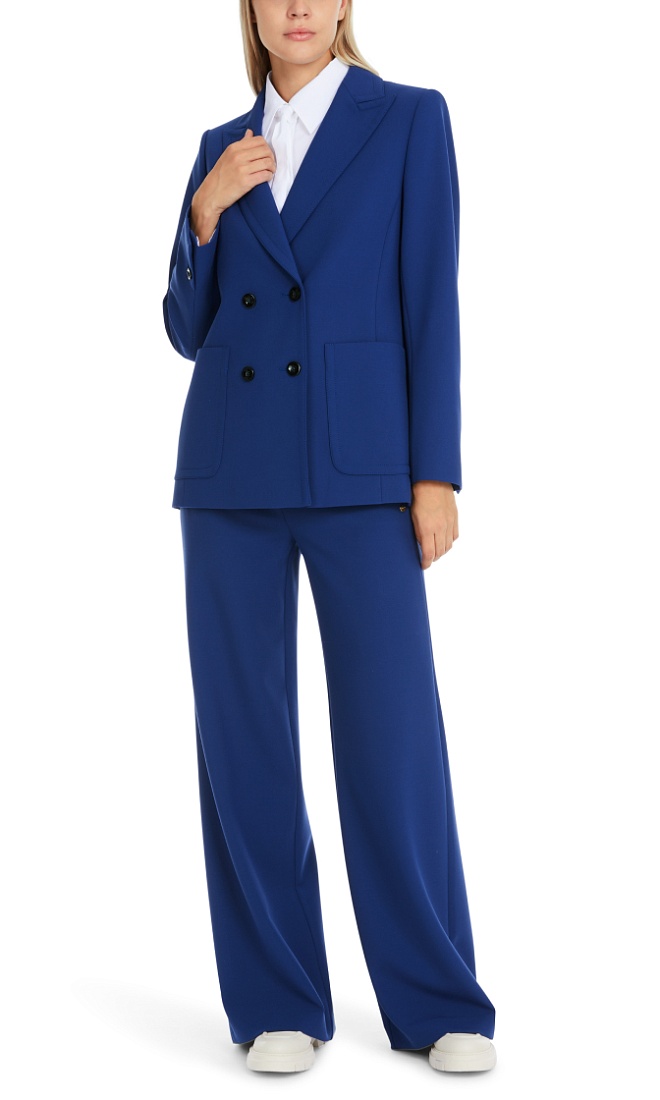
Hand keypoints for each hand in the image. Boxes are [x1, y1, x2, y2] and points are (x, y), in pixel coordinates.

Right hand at [190, 128, 275, 242]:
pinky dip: (269, 176)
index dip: (266, 147)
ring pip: (267, 162)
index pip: (259, 140)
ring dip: (272, 168)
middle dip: (271, 158)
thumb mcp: (228, 155)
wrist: (211, 195)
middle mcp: (238, 156)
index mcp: (234, 148)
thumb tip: (250, 132)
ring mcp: (242, 169)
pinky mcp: (245, 182)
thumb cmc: (220, 176)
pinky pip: (264, 175)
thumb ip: (241, 144)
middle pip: (265, 150)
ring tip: (270, 171)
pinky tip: (266, 178)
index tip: (266, 155)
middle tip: (270, 165)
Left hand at [410, 481, 458, 568]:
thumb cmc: (417, 496)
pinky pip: (455, 536)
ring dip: (442, 551)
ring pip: (448, 545)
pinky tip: (444, 541)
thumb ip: (417, 532)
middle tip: (428, 559)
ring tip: (435, 552)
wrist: (432, 480)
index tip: (423, 565)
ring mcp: (449, 523)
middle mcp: (440, 527)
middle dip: (433, 558)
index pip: (429, 553)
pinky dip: (449, 541)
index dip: (426, 563)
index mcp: (427, 528)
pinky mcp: (454, 517)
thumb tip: (420, 544)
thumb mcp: (412, 516)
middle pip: (440, 552)